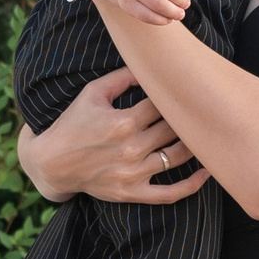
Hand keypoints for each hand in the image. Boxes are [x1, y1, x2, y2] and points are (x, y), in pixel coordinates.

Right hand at [18, 69, 207, 204]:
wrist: (52, 163)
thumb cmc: (73, 124)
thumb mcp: (93, 93)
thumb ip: (123, 77)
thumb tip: (150, 64)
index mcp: (123, 122)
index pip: (163, 105)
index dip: (177, 96)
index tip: (187, 89)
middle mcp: (131, 148)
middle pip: (174, 129)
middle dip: (188, 117)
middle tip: (204, 107)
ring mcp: (133, 173)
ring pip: (177, 156)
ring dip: (195, 144)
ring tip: (205, 132)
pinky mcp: (132, 192)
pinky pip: (170, 194)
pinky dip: (192, 185)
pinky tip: (206, 173)